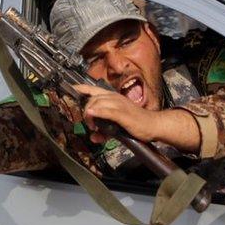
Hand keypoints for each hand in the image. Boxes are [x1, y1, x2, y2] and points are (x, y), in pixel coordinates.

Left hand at [74, 84, 200, 151]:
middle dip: (85, 110)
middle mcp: (115, 98)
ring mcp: (119, 104)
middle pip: (92, 98)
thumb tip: (93, 137)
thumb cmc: (136, 124)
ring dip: (91, 115)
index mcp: (113, 97)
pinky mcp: (123, 113)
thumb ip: (104, 131)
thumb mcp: (116, 127)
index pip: (93, 89)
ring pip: (98, 103)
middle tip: (89, 124)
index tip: (70, 88)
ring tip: (93, 126)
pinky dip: (99, 112)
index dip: (80, 87)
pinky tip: (93, 115)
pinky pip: (108, 111)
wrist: (153, 125)